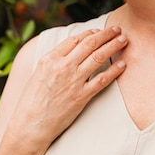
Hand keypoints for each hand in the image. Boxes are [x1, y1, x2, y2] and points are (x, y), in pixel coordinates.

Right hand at [4, 26, 127, 151]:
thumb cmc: (32, 100)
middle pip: (90, 44)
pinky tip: (122, 64)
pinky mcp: (81, 97)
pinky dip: (114, 71)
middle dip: (106, 34)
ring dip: (113, 46)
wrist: (30, 125)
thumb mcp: (38, 73)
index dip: (90, 33)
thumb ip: (54, 60)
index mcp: (50, 58)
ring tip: (123, 40)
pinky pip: (102, 80)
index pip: (75, 39)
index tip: (99, 31)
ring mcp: (73, 81)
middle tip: (117, 29)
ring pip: (98, 57)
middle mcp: (63, 66)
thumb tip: (70, 49)